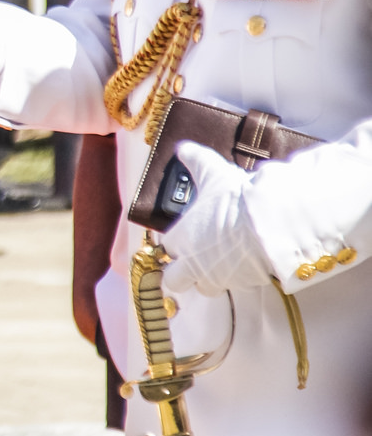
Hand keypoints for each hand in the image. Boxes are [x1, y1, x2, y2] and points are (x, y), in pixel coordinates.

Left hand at [159, 143, 272, 297]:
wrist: (269, 222)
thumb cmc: (235, 199)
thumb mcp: (213, 173)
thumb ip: (196, 161)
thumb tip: (183, 147)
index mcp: (181, 238)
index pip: (166, 247)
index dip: (174, 243)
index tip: (183, 238)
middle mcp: (192, 262)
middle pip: (174, 280)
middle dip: (181, 273)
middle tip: (194, 261)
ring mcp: (216, 277)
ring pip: (203, 288)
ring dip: (209, 278)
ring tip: (222, 263)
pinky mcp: (241, 285)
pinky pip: (235, 286)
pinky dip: (238, 278)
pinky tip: (247, 263)